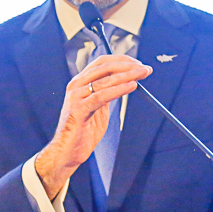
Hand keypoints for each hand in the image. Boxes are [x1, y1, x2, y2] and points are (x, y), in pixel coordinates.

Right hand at [34, 54, 151, 198]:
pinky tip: (131, 86)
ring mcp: (76, 97)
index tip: (138, 63)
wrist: (67, 151)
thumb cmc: (84, 129)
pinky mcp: (79, 110)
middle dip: (127, 66)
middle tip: (145, 68)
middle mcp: (76, 86)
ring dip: (127, 75)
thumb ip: (107, 92)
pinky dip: (119, 89)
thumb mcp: (98, 106)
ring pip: (105, 80)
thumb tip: (127, 80)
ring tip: (142, 74)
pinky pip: (102, 96)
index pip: (101, 62)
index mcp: (80, 82)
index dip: (121, 60)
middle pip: (104, 68)